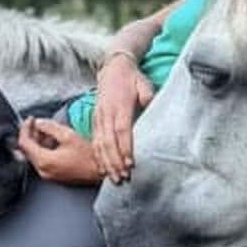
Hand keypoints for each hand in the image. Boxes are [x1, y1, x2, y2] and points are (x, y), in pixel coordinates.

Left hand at [17, 117, 101, 184]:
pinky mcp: (54, 175)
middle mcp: (42, 170)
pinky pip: (43, 159)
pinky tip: (55, 141)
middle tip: (39, 123)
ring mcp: (48, 174)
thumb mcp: (68, 135)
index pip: (24, 143)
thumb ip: (50, 127)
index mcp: (44, 161)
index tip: (30, 120)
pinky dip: (45, 148)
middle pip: (28, 149)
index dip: (25, 128)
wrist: (100, 172)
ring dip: (39, 141)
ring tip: (49, 130)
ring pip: (35, 154)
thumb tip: (39, 122)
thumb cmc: (88, 156)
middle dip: (32, 134)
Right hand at [92, 56, 153, 184]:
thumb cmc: (132, 79)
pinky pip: (94, 141)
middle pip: (109, 141)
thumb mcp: (144, 84)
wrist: (113, 68)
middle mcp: (107, 113)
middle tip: (122, 178)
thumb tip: (152, 109)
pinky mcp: (95, 119)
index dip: (125, 148)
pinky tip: (102, 168)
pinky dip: (98, 156)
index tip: (130, 164)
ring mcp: (99, 116)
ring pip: (99, 143)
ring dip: (106, 162)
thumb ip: (148, 97)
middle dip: (115, 162)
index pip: (122, 130)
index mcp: (120, 105)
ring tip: (113, 178)